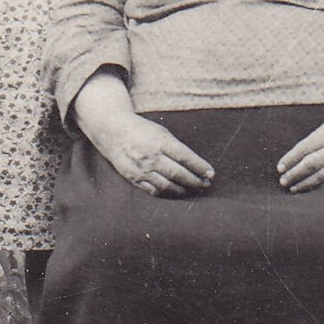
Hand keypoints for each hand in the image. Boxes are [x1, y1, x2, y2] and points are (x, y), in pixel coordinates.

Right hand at [93, 113, 213, 196]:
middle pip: (178, 174)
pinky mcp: (134, 178)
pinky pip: (154, 191)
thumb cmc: (142, 130)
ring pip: (167, 186)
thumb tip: (195, 164)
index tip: (211, 173)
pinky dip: (167, 193)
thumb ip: (175, 147)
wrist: (113, 132)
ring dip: (183, 190)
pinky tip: (176, 192)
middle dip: (195, 181)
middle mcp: (151, 156)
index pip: (186, 157)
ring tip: (193, 190)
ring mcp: (142, 169)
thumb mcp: (161, 132)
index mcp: (160, 141)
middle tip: (206, 184)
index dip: (200, 167)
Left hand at [277, 108, 323, 192]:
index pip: (304, 148)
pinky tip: (314, 190)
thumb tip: (300, 153)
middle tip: (283, 181)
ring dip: (306, 183)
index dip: (290, 159)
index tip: (280, 167)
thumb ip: (317, 137)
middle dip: (294, 174)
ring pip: (322, 176)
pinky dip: (323, 186)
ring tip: (294, 189)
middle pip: (310, 164)